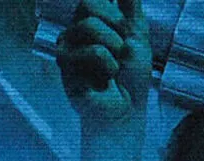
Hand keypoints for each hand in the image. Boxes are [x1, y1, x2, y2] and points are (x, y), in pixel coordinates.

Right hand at [56, 0, 152, 124]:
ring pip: (89, 26)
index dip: (114, 12)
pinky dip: (108, 65)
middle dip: (115, 24)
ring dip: (114, 47)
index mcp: (89, 22)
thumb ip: (130, 8)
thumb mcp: (138, 34)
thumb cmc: (130, 76)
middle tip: (122, 49)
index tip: (126, 30)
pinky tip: (105, 79)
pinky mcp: (65, 68)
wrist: (126, 108)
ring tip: (115, 67)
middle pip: (87, 3)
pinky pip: (92, 51)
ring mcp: (66, 49)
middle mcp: (74, 32)